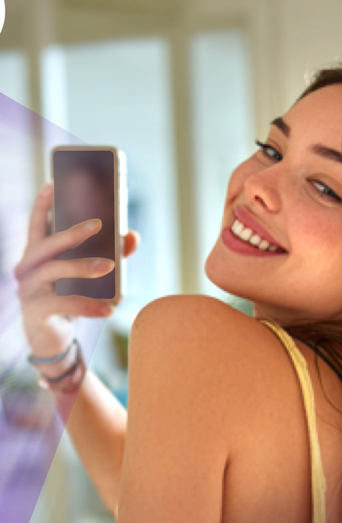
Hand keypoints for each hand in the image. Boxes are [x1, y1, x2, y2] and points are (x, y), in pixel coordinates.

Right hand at [15, 184, 139, 363]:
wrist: (53, 338)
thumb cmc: (68, 297)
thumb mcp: (87, 275)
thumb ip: (111, 253)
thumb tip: (133, 235)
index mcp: (37, 253)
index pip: (36, 224)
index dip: (43, 204)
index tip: (52, 183)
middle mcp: (27, 267)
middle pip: (47, 244)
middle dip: (72, 232)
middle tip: (98, 224)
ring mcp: (28, 289)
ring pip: (54, 271)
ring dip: (83, 267)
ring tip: (110, 267)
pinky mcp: (35, 311)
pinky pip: (62, 304)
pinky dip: (88, 306)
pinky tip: (109, 309)